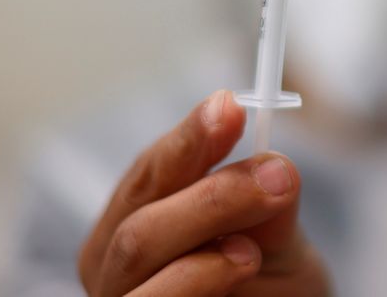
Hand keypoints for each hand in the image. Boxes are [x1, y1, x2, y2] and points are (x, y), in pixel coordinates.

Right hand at [78, 90, 328, 295]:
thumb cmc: (266, 275)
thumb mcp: (274, 230)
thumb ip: (267, 197)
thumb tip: (274, 165)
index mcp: (129, 221)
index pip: (149, 174)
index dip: (189, 139)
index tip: (230, 108)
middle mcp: (110, 268)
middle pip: (139, 231)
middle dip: (212, 199)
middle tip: (276, 180)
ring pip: (140, 269)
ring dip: (204, 258)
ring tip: (252, 252)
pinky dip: (202, 286)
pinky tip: (238, 271)